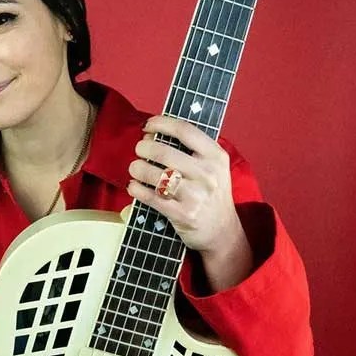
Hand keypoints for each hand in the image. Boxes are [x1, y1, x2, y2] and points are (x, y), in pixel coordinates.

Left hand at [127, 115, 239, 253]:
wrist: (222, 231)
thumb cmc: (211, 195)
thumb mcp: (213, 167)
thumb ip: (191, 150)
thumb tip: (154, 133)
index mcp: (216, 157)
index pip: (185, 130)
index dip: (161, 124)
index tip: (148, 125)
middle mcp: (208, 174)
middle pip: (164, 151)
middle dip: (144, 147)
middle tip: (139, 149)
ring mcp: (196, 195)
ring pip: (155, 174)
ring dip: (137, 168)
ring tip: (135, 168)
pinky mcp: (183, 214)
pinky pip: (151, 197)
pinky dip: (136, 189)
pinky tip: (133, 185)